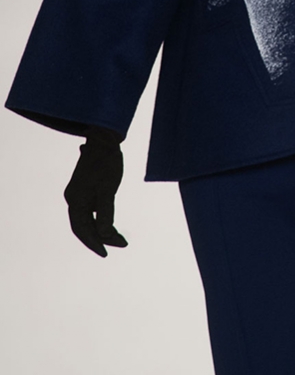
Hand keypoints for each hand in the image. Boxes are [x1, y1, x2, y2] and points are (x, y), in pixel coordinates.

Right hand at [64, 126, 127, 256]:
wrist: (105, 140)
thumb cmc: (106, 163)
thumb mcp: (108, 189)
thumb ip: (105, 212)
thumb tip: (104, 234)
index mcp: (75, 200)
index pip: (81, 229)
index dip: (93, 243)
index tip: (105, 253)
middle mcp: (74, 199)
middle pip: (85, 226)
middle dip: (102, 238)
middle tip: (121, 244)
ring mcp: (79, 194)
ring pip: (90, 219)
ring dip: (104, 229)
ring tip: (121, 239)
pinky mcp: (87, 190)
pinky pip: (93, 210)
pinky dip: (103, 218)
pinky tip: (113, 226)